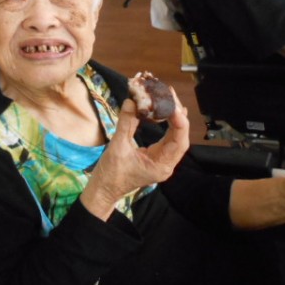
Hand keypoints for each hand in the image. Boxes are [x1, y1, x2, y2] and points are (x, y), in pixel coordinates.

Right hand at [80, 90, 189, 219]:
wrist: (104, 189)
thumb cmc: (110, 173)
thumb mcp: (117, 146)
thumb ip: (126, 123)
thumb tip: (132, 101)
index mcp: (161, 165)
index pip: (179, 141)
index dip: (179, 120)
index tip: (172, 103)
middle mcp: (166, 163)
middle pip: (180, 136)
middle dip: (177, 115)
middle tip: (169, 95)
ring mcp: (162, 160)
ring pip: (176, 136)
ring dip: (173, 117)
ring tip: (168, 98)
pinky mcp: (157, 156)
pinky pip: (167, 138)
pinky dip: (167, 124)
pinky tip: (166, 111)